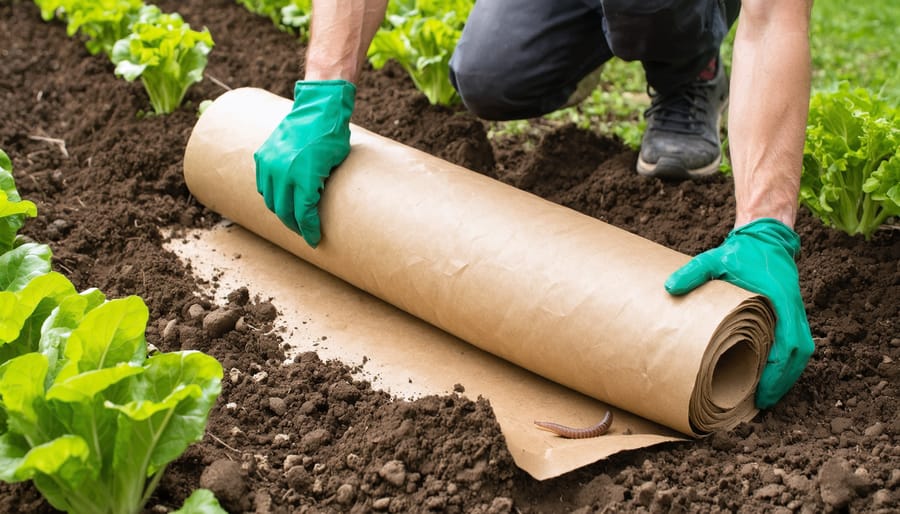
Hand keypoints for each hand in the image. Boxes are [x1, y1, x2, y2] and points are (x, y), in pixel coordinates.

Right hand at [254, 80, 355, 246]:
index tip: (314, 240)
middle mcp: (283, 173)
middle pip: (284, 211)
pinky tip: (279, 199)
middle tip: (304, 233)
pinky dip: (270, 195)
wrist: (318, 108)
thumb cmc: (333, 137)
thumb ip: (321, 187)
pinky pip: (262, 184)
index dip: (309, 231)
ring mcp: (270, 164)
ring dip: (280, 212)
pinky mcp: (263, 156)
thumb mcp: (334, 166)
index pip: (303, 215)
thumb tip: (316, 206)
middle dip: (295, 226)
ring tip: (291, 218)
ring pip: (270, 200)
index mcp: (304, 178)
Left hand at [664, 218, 813, 407]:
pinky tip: (773, 375)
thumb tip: (668, 287)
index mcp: (780, 300)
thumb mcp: (714, 259)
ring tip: (768, 395)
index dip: (779, 371)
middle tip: (763, 402)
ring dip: (788, 374)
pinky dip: (788, 362)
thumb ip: (694, 272)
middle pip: (799, 354)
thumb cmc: (740, 252)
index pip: (787, 343)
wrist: (764, 237)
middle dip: (784, 381)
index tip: (764, 391)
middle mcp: (794, 309)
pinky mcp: (793, 313)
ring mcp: (796, 312)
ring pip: (802, 351)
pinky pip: (798, 343)